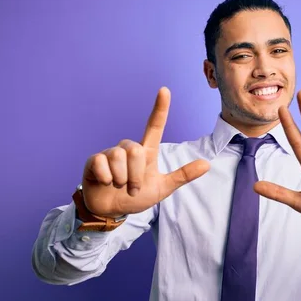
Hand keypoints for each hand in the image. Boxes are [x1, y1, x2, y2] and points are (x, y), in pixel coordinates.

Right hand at [81, 87, 210, 217]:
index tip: (165, 90)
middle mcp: (128, 148)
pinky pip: (101, 163)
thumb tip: (207, 164)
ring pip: (118, 157)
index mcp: (146, 152)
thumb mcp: (162, 188)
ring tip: (118, 186)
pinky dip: (106, 178)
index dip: (160, 108)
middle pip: (135, 150)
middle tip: (132, 188)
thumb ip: (182, 176)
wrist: (111, 210)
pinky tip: (104, 182)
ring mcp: (110, 153)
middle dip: (135, 176)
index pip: (154, 126)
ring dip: (121, 179)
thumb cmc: (136, 196)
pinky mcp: (94, 160)